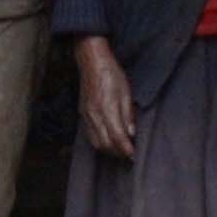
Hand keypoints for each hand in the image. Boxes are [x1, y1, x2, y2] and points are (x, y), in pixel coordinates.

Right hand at [74, 36, 135, 159]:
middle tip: (129, 154)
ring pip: (96, 143)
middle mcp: (95, 115)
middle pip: (106, 145)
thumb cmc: (111, 73)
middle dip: (118, 153)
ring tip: (120, 149)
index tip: (134, 155)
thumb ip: (128, 115)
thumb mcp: (126, 92)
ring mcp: (87, 115)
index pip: (117, 137)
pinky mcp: (82, 114)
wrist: (92, 61)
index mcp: (107, 108)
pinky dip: (100, 142)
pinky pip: (90, 135)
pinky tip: (108, 140)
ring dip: (108, 150)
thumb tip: (131, 134)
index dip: (126, 149)